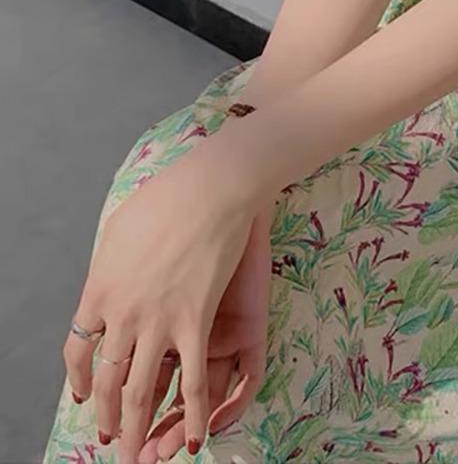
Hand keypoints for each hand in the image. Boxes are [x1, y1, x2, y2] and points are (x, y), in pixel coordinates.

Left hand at [62, 121, 259, 463]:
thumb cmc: (168, 198)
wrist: (210, 188)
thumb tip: (106, 284)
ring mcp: (158, 321)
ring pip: (141, 391)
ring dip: (137, 429)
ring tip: (138, 454)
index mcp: (99, 289)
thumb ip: (109, 266)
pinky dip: (191, 416)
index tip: (86, 396)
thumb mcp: (119, 228)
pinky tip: (192, 439)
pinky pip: (192, 383)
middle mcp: (122, 314)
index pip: (78, 352)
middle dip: (107, 416)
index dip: (81, 381)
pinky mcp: (195, 323)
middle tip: (111, 438)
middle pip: (108, 380)